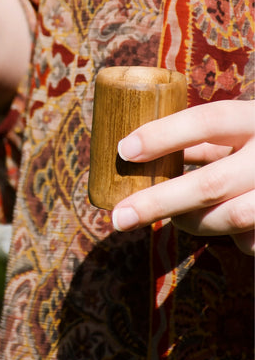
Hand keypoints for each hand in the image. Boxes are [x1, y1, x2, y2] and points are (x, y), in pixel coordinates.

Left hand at [111, 100, 254, 255]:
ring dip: (191, 223)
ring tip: (172, 220)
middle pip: (211, 182)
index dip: (165, 134)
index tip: (124, 150)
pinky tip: (230, 230)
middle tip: (119, 217)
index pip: (209, 119)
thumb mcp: (243, 129)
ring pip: (230, 217)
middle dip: (159, 202)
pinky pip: (252, 240)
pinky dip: (235, 239)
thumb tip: (140, 150)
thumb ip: (204, 139)